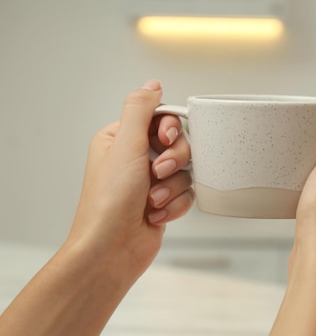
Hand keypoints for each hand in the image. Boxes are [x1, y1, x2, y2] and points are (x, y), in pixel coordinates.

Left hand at [67, 80, 193, 273]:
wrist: (111, 251)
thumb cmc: (109, 203)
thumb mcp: (125, 146)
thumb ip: (141, 110)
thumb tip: (152, 85)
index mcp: (120, 140)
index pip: (159, 118)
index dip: (170, 129)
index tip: (166, 140)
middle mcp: (135, 158)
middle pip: (178, 144)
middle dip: (173, 161)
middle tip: (158, 173)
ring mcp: (151, 182)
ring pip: (185, 171)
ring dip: (172, 187)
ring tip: (152, 200)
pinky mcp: (164, 202)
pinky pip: (187, 193)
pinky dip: (175, 205)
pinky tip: (156, 215)